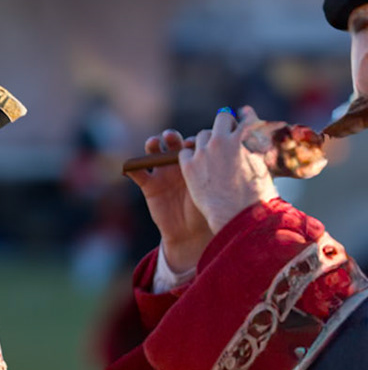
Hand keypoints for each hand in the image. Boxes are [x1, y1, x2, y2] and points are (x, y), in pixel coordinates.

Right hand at [127, 128, 212, 273]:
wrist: (192, 233)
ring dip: (151, 145)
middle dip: (171, 137)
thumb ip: (221, 173)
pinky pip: (137, 173)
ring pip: (154, 152)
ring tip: (153, 143)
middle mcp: (179, 164)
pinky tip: (131, 166)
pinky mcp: (149, 185)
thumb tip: (238, 156)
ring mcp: (163, 173)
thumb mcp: (217, 189)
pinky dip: (132, 168)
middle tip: (172, 137)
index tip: (197, 141)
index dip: (193, 138)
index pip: (194, 143)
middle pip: (173, 143)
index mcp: (198, 162)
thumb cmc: (210, 210)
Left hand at [179, 106, 277, 232]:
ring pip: (201, 136)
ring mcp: (204, 152)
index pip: (247, 118)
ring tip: (211, 156)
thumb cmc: (257, 195)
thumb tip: (259, 135)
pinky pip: (185, 152)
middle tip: (226, 136)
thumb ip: (258, 148)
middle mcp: (223, 140)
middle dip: (224, 125)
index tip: (243, 115)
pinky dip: (190, 157)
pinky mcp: (188, 166)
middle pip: (221, 119)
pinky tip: (196, 166)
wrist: (238, 214)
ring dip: (207, 142)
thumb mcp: (263, 167)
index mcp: (246, 139)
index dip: (245, 116)